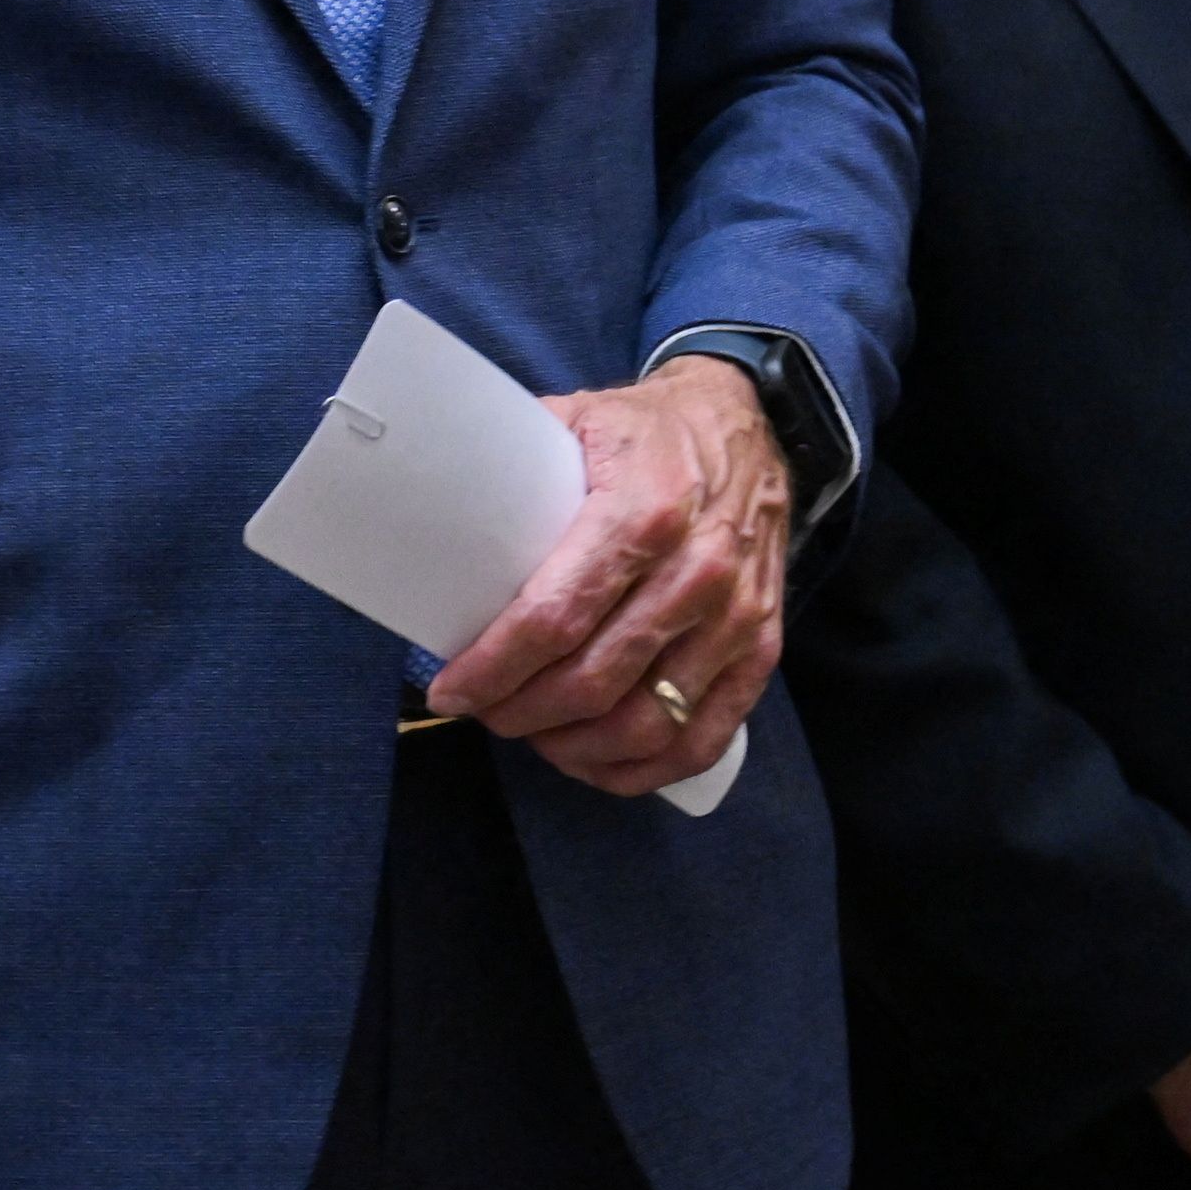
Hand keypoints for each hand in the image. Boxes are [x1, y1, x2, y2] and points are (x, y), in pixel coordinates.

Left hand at [419, 361, 786, 795]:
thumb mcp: (576, 420)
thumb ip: (513, 473)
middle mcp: (698, 570)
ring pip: (645, 722)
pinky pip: (702, 738)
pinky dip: (641, 769)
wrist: (750, 424)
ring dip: (574, 746)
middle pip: (594, 680)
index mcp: (644, 510)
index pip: (557, 616)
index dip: (495, 667)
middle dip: (522, 711)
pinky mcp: (762, 649)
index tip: (451, 689)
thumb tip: (428, 521)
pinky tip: (595, 762)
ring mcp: (736, 617)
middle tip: (484, 710)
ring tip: (532, 734)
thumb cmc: (647, 432)